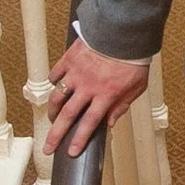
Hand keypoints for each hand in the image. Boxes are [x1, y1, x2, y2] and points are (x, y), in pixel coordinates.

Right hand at [45, 36, 149, 156]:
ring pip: (57, 96)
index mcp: (105, 95)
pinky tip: (55, 87)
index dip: (79, 140)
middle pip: (67, 116)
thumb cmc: (133, 58)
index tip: (71, 152)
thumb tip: (109, 121)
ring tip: (51, 119)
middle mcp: (87, 87)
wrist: (124, 32)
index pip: (88, 123)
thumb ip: (122, 105)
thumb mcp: (136, 87)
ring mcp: (76, 73)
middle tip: (48, 147)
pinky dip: (54, 82)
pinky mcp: (70, 59)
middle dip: (56, 134)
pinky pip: (56, 74)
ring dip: (52, 111)